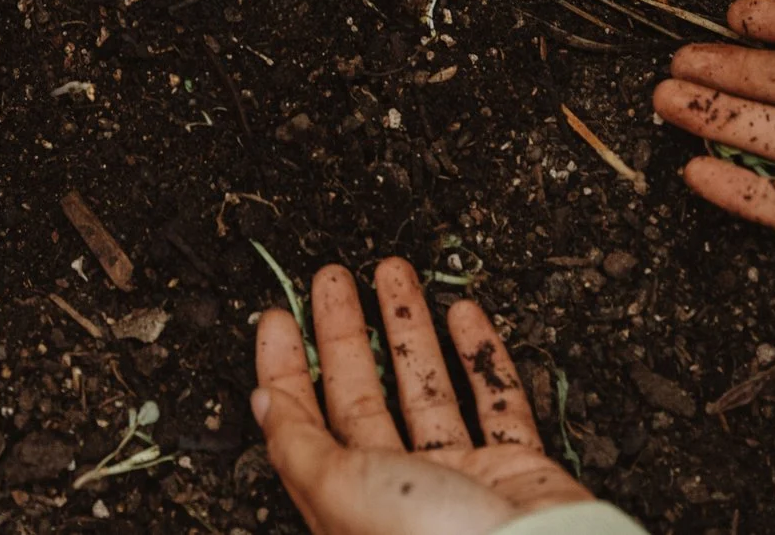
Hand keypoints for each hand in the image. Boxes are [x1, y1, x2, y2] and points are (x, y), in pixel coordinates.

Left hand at [251, 257, 591, 534]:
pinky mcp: (514, 466)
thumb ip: (298, 444)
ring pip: (427, 389)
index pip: (304, 424)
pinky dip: (482, 355)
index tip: (279, 316)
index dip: (287, 369)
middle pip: (362, 397)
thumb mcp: (340, 490)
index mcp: (349, 501)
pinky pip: (496, 400)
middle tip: (333, 279)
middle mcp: (400, 489)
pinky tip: (465, 312)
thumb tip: (260, 402)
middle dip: (344, 333)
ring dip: (409, 329)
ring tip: (394, 273)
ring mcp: (458, 476)